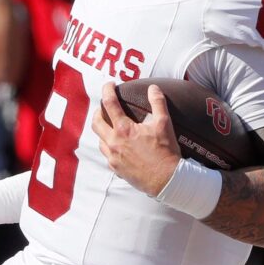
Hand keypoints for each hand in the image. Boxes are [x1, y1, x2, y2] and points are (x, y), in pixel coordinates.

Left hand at [91, 81, 180, 196]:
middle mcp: (114, 143)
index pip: (109, 103)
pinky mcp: (116, 168)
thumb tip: (153, 88)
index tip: (109, 84)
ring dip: (102, 130)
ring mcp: (113, 157)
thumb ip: (158, 103)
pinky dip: (109, 146)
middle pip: (96, 122)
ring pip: (99, 139)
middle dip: (98, 111)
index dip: (107, 90)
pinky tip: (118, 145)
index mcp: (124, 130)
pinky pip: (106, 154)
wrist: (167, 180)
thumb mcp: (165, 124)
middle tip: (105, 106)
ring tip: (111, 126)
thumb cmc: (166, 152)